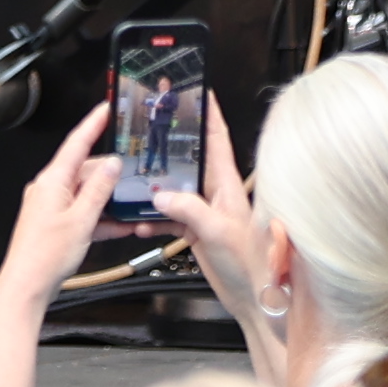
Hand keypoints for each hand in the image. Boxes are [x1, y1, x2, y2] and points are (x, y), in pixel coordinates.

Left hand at [0, 100, 119, 305]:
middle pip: (85, 170)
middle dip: (110, 174)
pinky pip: (82, 213)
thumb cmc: (45, 255)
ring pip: (86, 193)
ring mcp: (52, 206)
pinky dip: (100, 218)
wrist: (27, 286)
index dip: (93, 124)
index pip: (76, 143)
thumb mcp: (82, 220)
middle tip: (134, 175)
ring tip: (132, 205)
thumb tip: (112, 165)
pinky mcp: (55, 223)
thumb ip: (99, 190)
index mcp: (52, 181)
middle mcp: (49, 189)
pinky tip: (120, 227)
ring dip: (108, 200)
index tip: (106, 108)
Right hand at [155, 94, 277, 357]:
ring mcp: (204, 211)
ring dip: (153, 188)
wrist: (255, 298)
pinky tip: (138, 222)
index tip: (196, 89)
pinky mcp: (195, 230)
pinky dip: (152, 218)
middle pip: (189, 159)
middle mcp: (215, 193)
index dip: (207, 111)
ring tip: (132, 183)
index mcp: (227, 184)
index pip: (217, 137)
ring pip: (173, 188)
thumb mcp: (218, 231)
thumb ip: (189, 210)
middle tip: (147, 129)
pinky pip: (168, 216)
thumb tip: (160, 197)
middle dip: (168, 145)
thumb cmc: (252, 264)